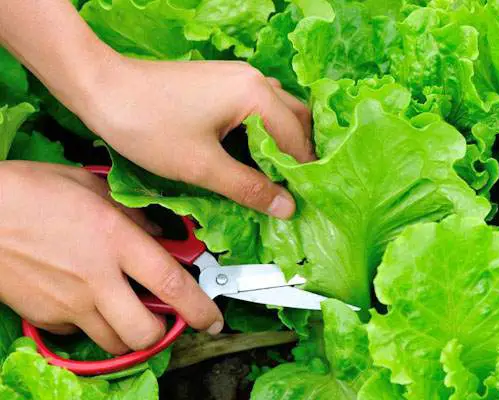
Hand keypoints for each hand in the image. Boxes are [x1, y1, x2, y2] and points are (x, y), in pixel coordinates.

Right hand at [0, 162, 222, 353]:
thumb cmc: (32, 190)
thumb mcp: (91, 187)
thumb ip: (132, 214)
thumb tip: (159, 234)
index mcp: (116, 240)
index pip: (171, 284)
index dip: (200, 308)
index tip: (214, 318)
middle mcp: (97, 278)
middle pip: (144, 332)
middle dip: (162, 334)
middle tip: (163, 319)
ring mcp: (69, 302)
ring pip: (113, 342)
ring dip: (128, 334)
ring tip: (127, 312)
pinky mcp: (44, 316)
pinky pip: (78, 333)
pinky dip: (90, 325)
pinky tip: (86, 302)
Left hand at [73, 55, 314, 218]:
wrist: (101, 89)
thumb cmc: (147, 124)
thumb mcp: (202, 166)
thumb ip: (249, 188)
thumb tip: (286, 207)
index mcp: (255, 95)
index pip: (295, 140)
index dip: (302, 174)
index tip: (303, 202)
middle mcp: (253, 79)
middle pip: (298, 119)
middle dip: (301, 155)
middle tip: (297, 189)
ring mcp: (237, 77)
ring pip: (280, 111)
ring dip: (284, 142)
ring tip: (279, 176)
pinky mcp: (222, 82)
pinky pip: (259, 107)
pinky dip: (265, 131)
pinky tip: (254, 155)